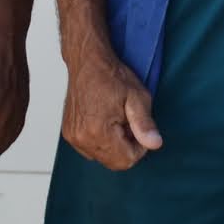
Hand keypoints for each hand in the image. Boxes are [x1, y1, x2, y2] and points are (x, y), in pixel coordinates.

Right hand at [61, 50, 161, 170]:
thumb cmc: (112, 75)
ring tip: (116, 120)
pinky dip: (101, 141)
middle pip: (113, 162)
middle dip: (126, 147)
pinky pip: (90, 149)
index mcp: (98, 131)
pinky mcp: (69, 133)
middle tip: (129, 122)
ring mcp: (72, 137)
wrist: (87, 61)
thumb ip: (145, 124)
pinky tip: (105, 121)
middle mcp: (81, 138)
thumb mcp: (137, 96)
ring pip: (101, 157)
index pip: (126, 160)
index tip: (140, 128)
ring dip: (113, 145)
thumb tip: (155, 144)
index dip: (139, 147)